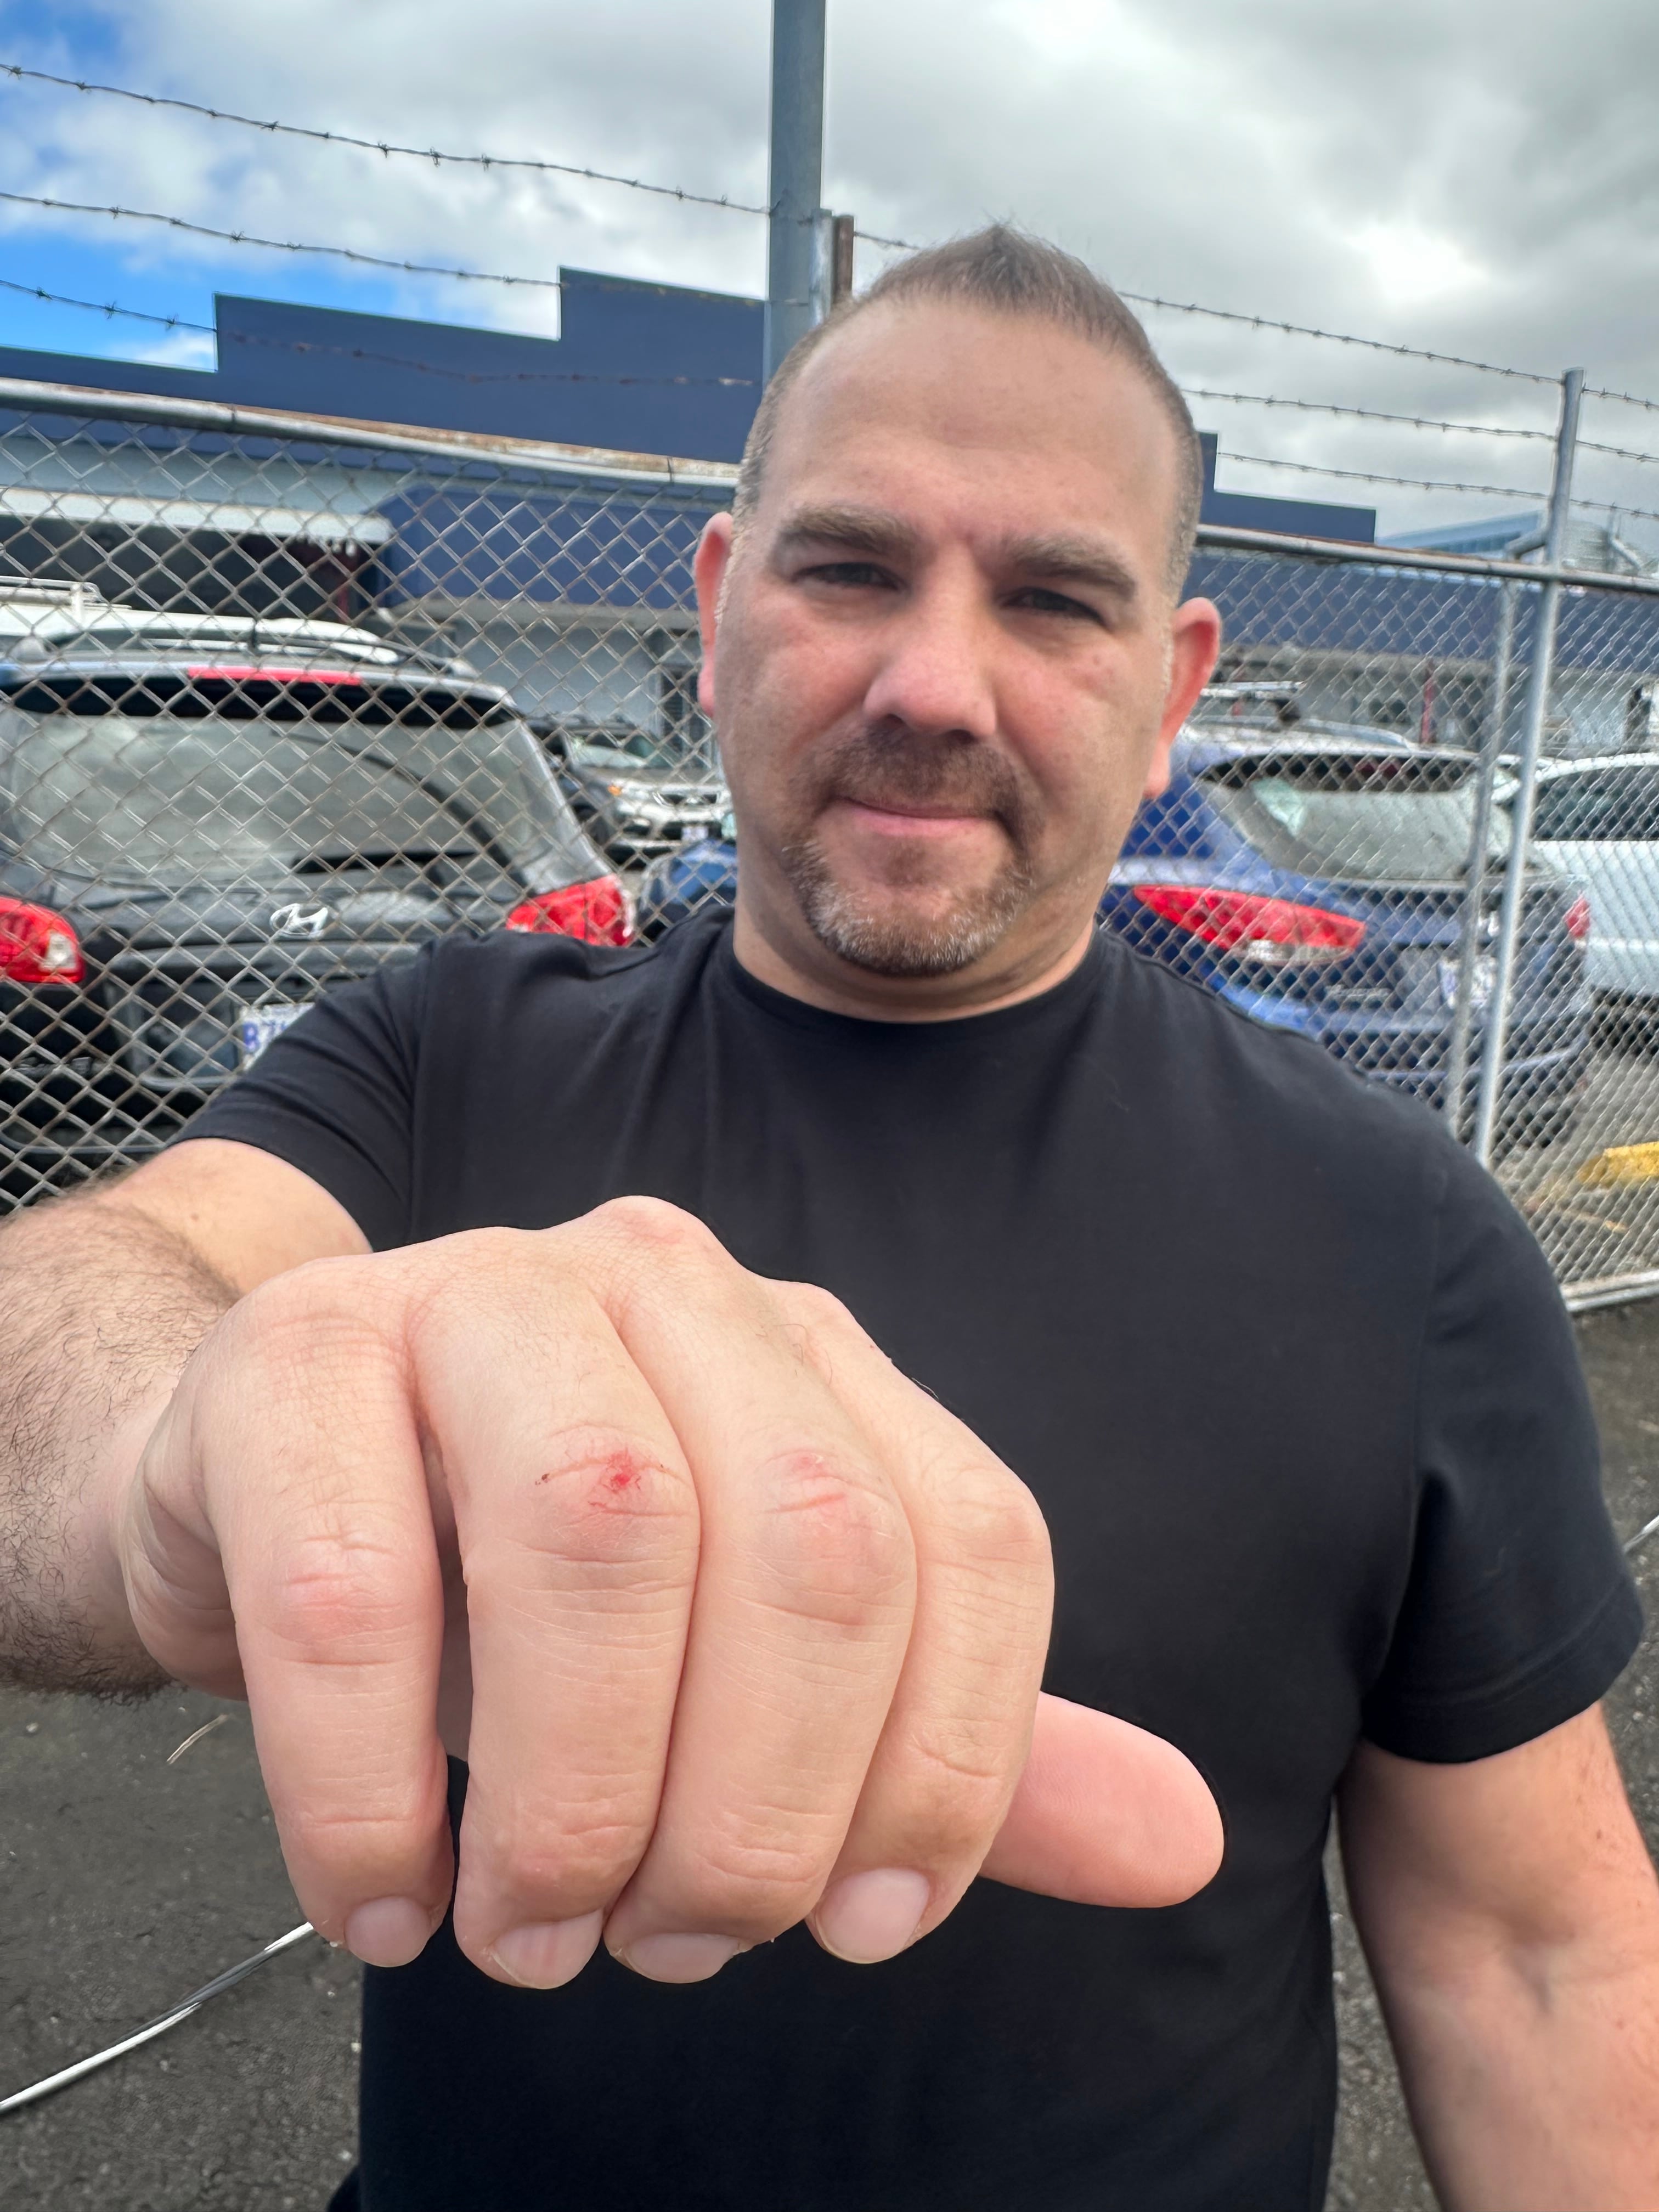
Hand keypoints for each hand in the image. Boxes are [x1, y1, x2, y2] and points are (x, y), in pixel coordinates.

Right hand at [117, 1197, 1220, 1987]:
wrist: (256, 1479)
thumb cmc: (511, 1580)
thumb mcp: (741, 1657)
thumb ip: (940, 1734)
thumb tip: (1186, 1843)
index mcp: (804, 1348)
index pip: (969, 1538)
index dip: (954, 1760)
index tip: (862, 1925)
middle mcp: (666, 1286)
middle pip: (807, 1536)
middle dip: (762, 1802)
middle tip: (672, 1940)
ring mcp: (473, 1293)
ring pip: (598, 1533)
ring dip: (579, 1796)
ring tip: (531, 1927)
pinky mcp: (295, 1360)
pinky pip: (352, 1590)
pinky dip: (372, 1793)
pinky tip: (385, 1896)